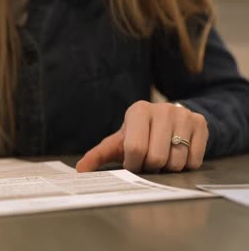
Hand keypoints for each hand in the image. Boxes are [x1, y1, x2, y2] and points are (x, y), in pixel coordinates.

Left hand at [76, 101, 208, 172]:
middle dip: (151, 167)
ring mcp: (183, 115)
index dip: (133, 164)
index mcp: (138, 111)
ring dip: (168, 168)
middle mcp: (162, 109)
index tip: (132, 163)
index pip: (136, 148)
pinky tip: (178, 154)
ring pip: (177, 161)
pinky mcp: (200, 123)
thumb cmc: (139, 135)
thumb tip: (80, 170)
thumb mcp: (118, 142)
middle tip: (148, 161)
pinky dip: (185, 165)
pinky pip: (194, 160)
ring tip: (163, 156)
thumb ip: (98, 155)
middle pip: (157, 158)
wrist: (169, 121)